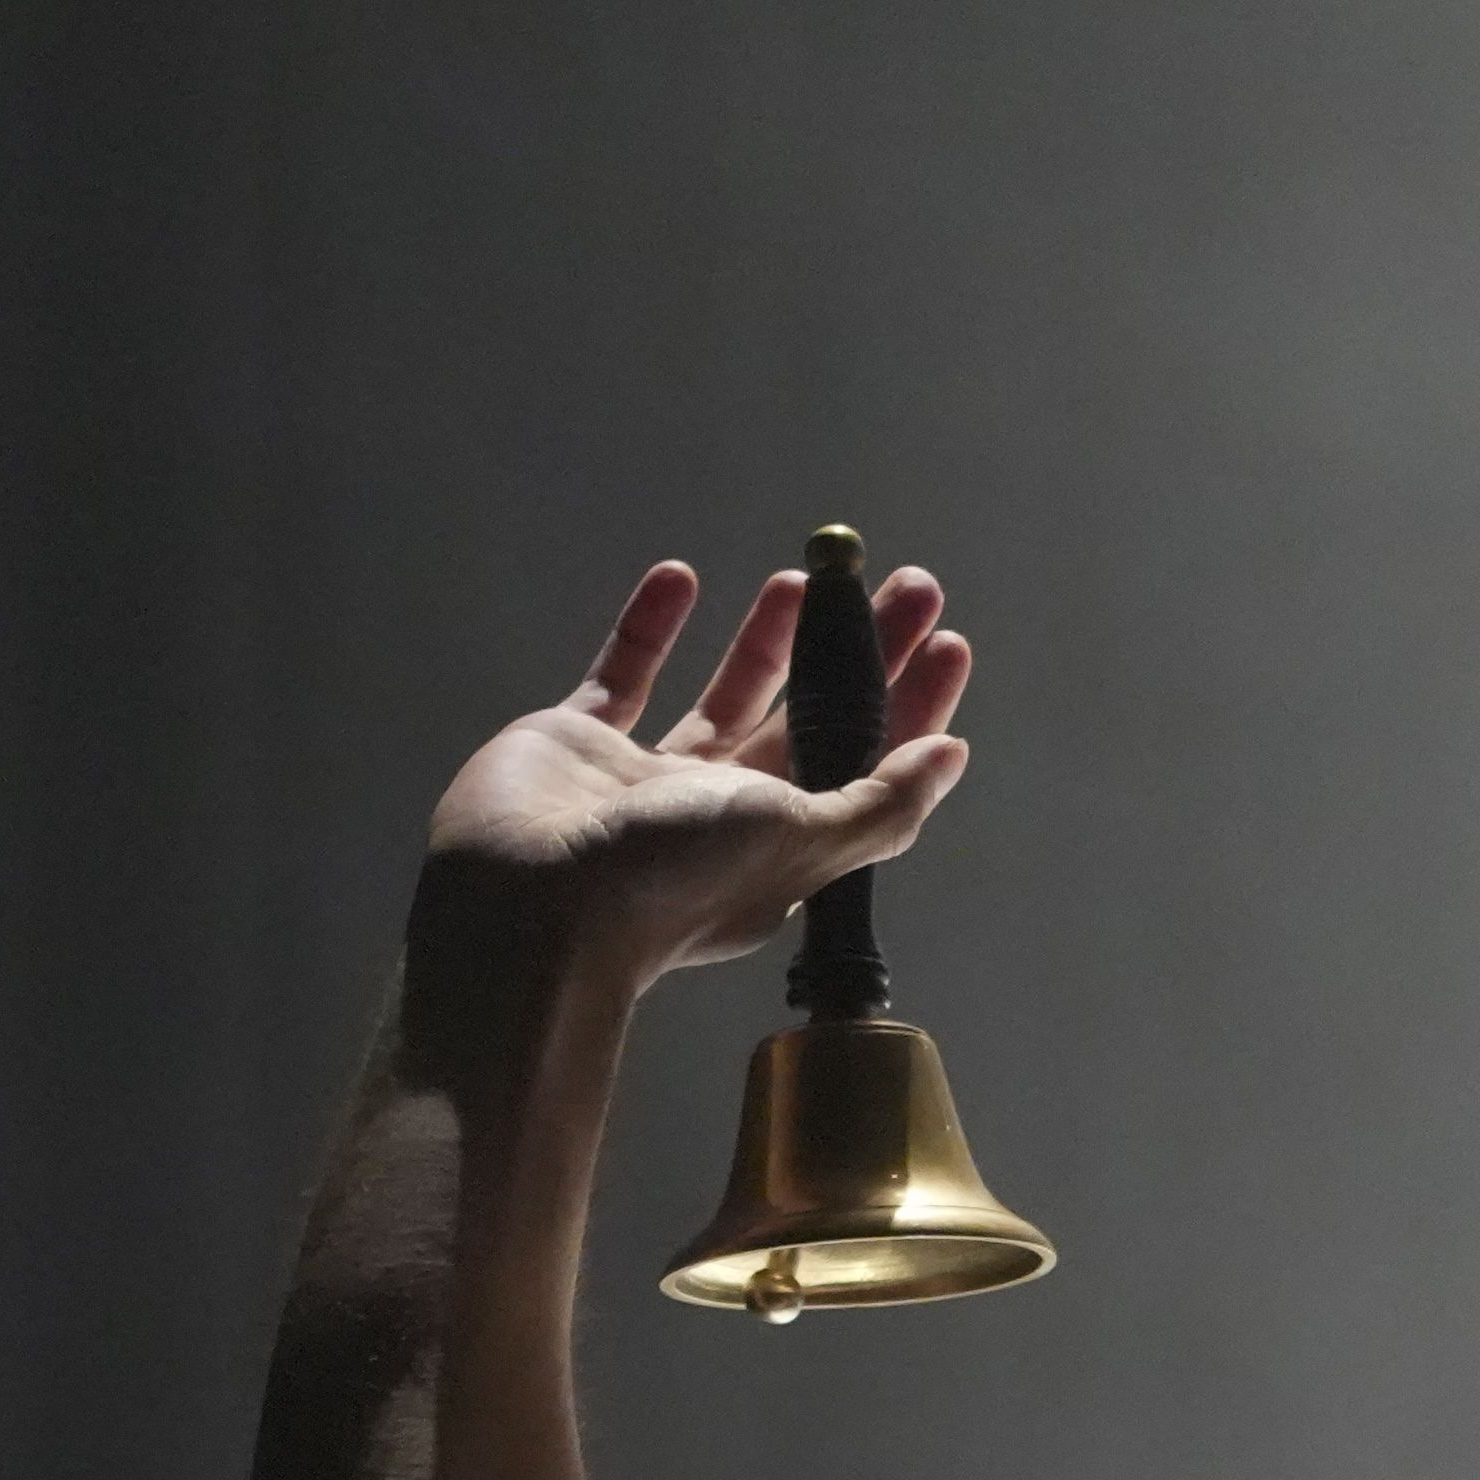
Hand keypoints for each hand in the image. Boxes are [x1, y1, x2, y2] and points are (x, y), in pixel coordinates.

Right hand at [415, 557, 977, 1009]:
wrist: (528, 902)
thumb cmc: (669, 881)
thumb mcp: (800, 842)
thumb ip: (881, 803)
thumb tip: (950, 758)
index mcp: (781, 846)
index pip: (866, 766)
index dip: (909, 706)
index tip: (946, 641)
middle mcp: (720, 814)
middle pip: (809, 719)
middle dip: (858, 652)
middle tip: (906, 584)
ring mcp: (647, 780)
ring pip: (724, 696)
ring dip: (768, 638)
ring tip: (805, 578)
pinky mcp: (580, 744)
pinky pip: (621, 675)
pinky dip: (648, 627)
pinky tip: (679, 577)